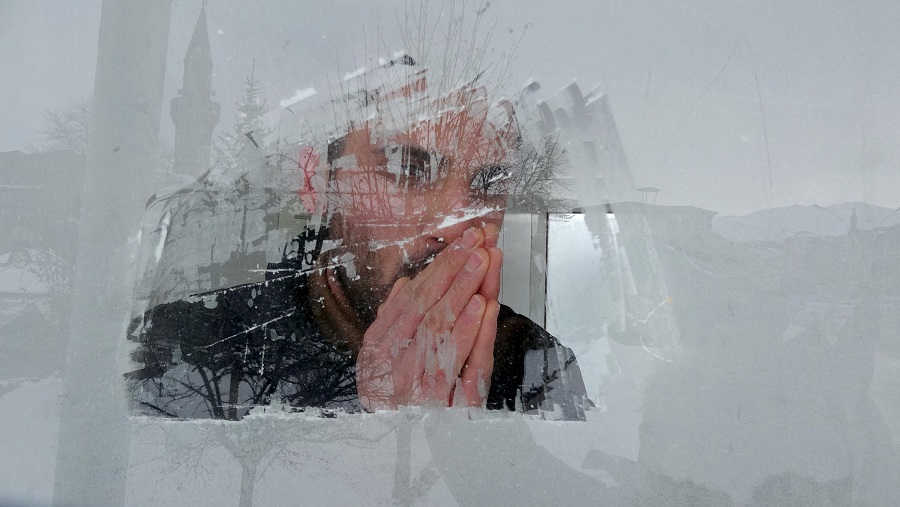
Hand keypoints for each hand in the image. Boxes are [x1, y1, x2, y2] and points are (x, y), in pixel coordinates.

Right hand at [356, 224, 502, 410]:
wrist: (406, 452)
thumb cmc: (396, 398)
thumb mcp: (383, 359)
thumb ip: (393, 320)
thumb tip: (408, 283)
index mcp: (377, 352)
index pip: (411, 301)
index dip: (438, 269)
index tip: (460, 242)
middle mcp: (394, 370)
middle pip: (428, 312)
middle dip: (455, 274)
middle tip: (478, 244)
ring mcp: (418, 390)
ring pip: (444, 334)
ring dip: (465, 295)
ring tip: (483, 265)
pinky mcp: (445, 408)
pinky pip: (462, 365)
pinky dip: (475, 334)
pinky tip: (485, 308)